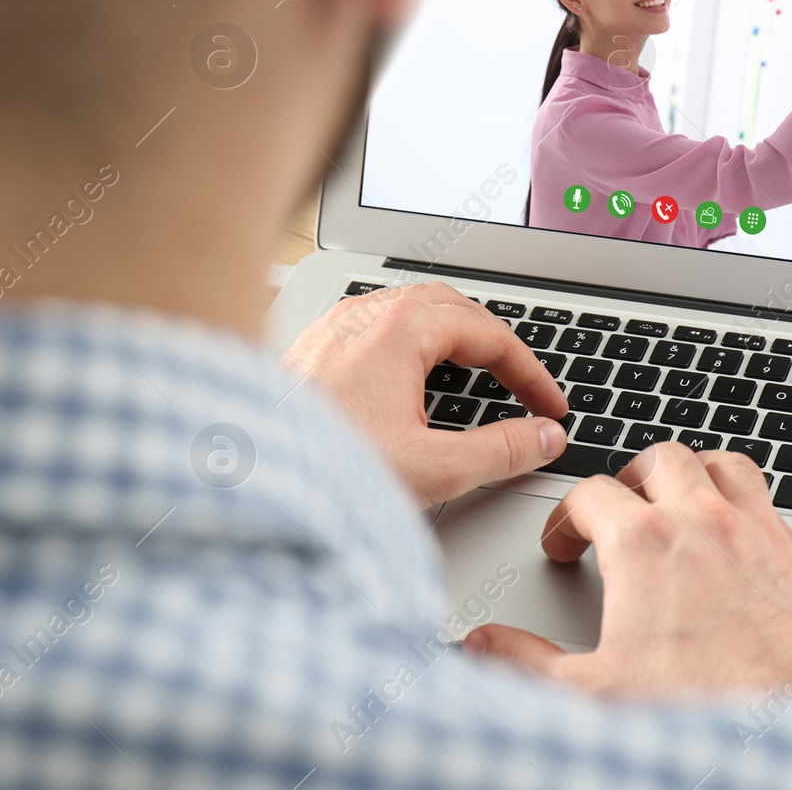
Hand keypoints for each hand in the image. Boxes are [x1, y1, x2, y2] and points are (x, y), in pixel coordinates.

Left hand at [281, 281, 569, 506]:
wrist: (242, 484)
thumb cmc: (320, 471)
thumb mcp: (431, 468)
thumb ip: (501, 451)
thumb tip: (544, 439)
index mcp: (400, 329)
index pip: (489, 334)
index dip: (530, 373)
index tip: (549, 407)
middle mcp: (363, 314)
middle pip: (451, 308)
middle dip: (493, 344)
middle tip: (520, 383)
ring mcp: (331, 327)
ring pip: (408, 311)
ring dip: (450, 337)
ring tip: (474, 373)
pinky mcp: (309, 349)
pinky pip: (372, 326)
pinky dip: (408, 344)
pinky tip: (407, 380)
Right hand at [465, 443, 791, 697]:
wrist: (785, 745)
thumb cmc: (699, 714)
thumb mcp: (592, 693)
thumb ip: (526, 662)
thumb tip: (485, 646)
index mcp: (644, 544)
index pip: (590, 494)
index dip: (566, 519)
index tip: (565, 546)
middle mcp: (702, 524)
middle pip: (658, 461)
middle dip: (629, 481)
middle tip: (616, 512)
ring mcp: (754, 536)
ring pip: (720, 465)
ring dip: (692, 475)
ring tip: (675, 501)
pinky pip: (767, 500)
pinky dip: (742, 502)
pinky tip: (733, 535)